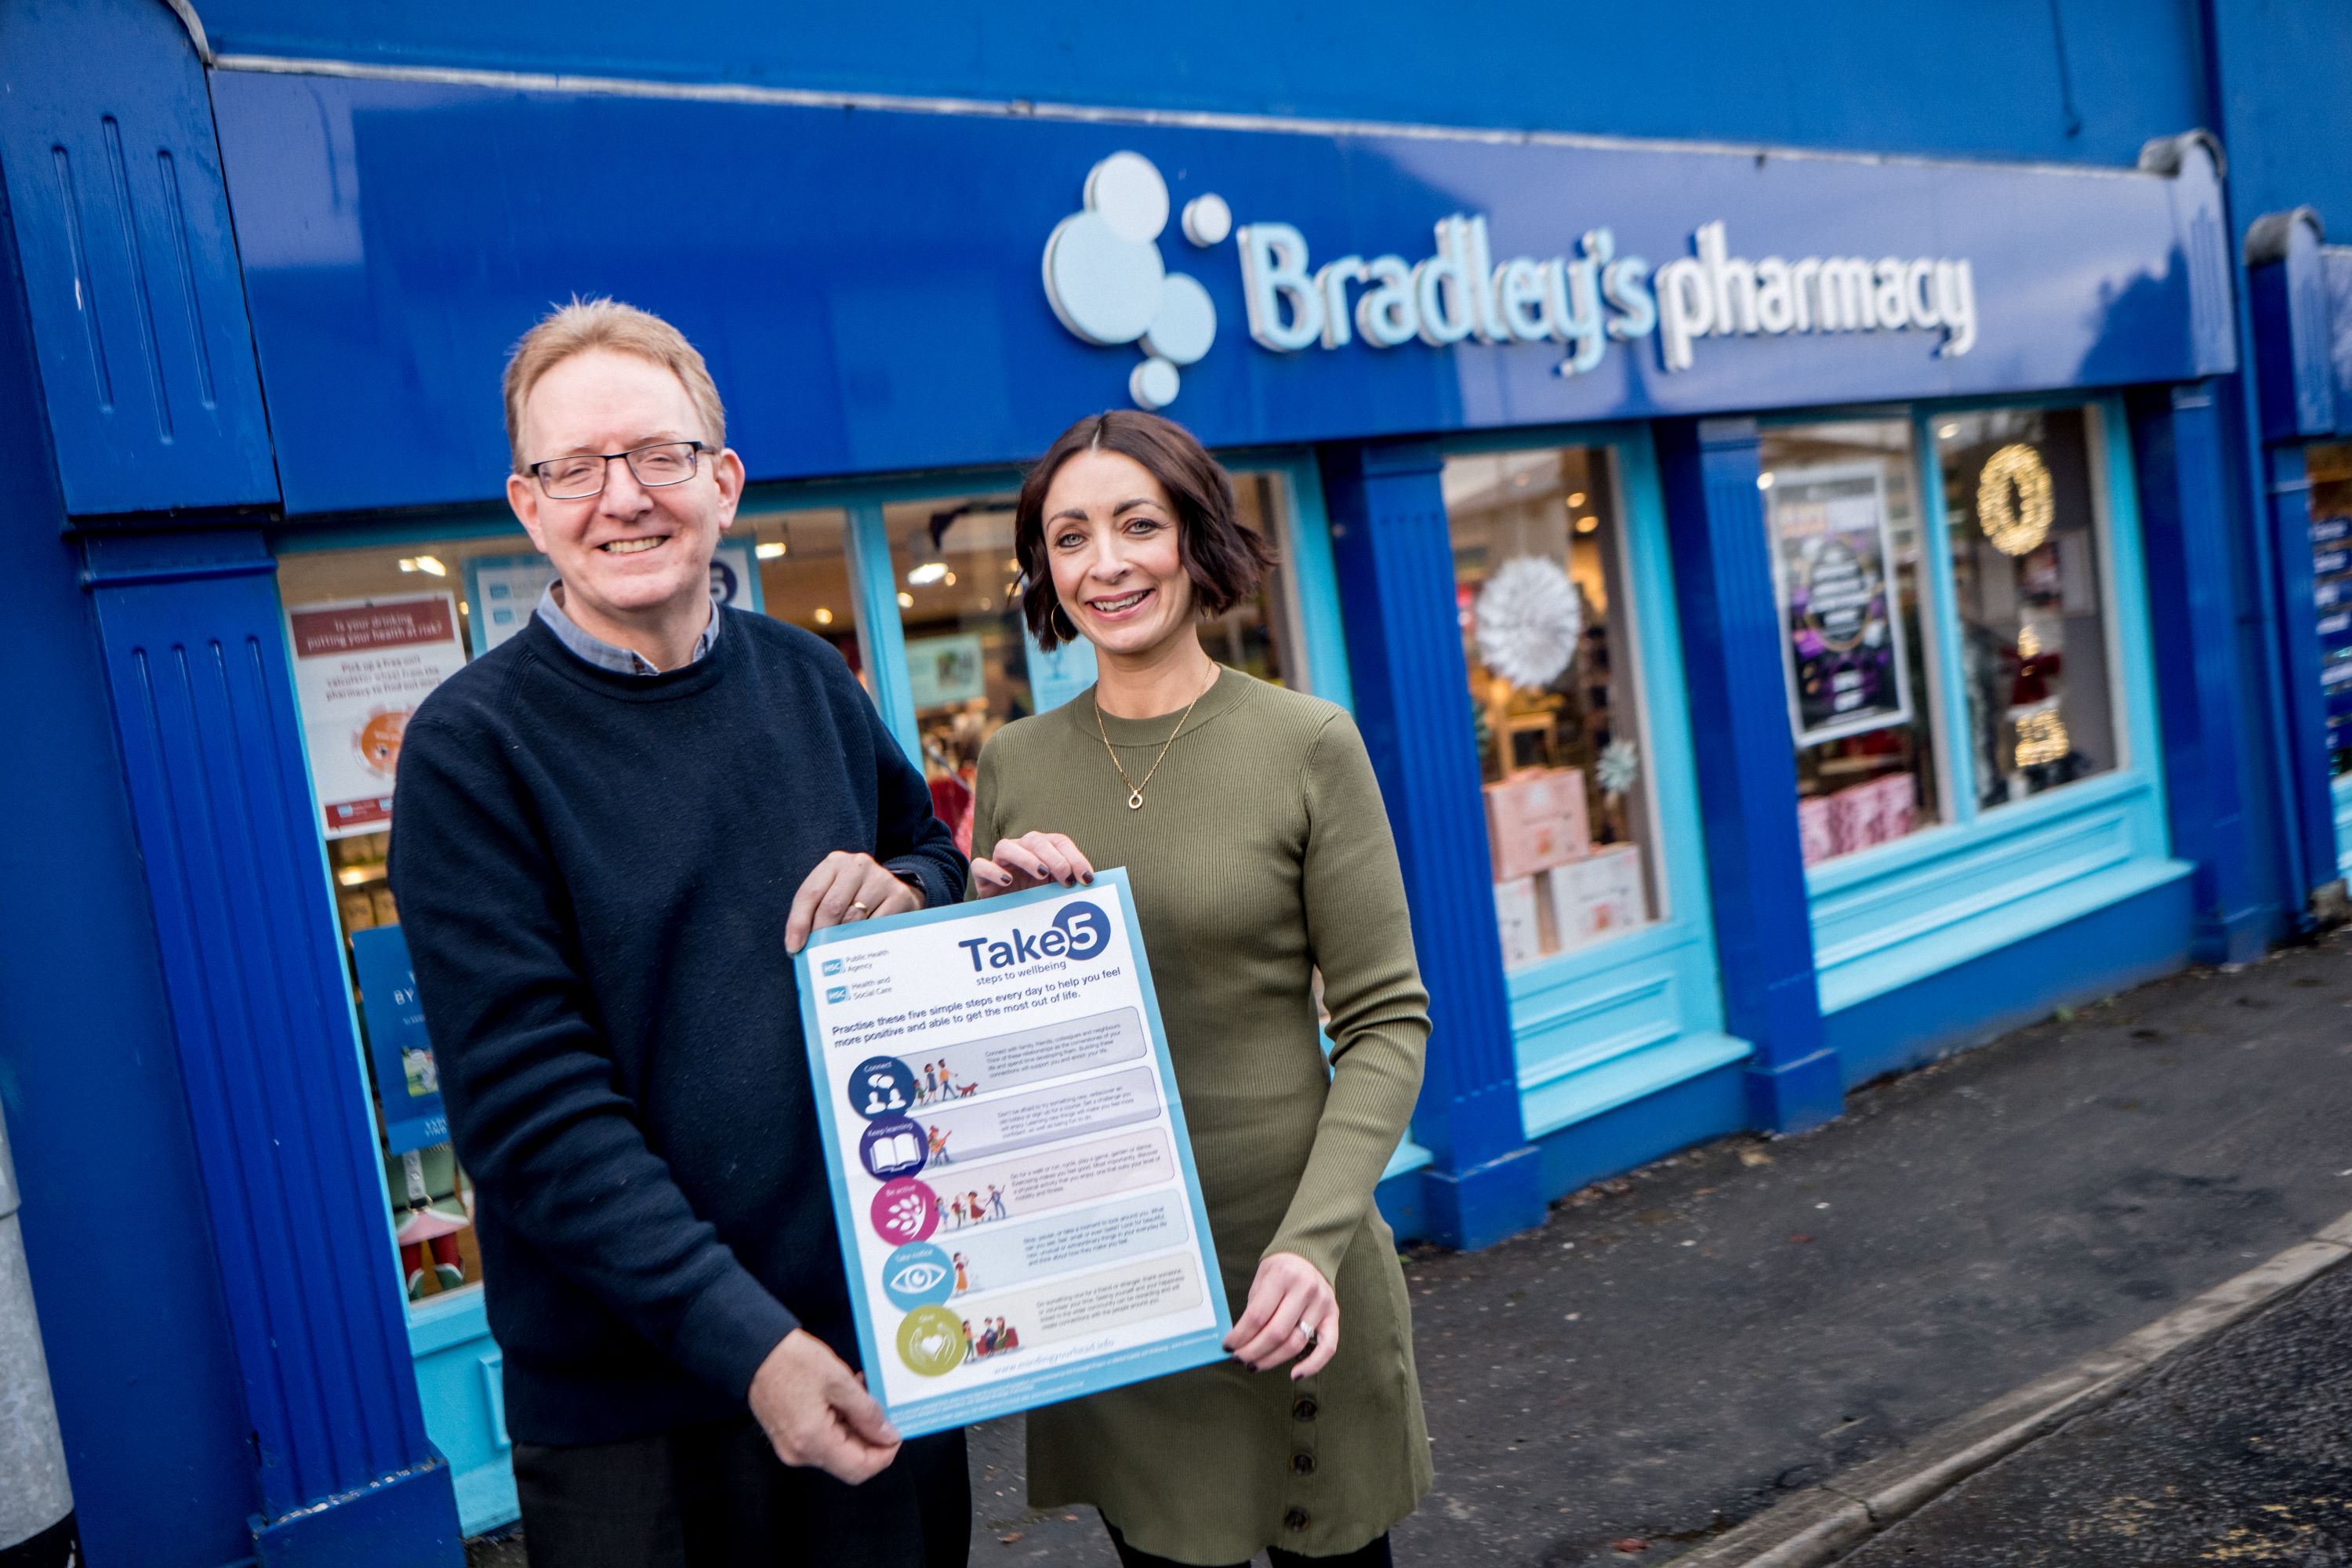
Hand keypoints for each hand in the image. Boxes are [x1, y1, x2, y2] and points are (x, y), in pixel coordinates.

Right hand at [748, 1329, 900, 1482]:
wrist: (754, 1350)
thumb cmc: (791, 1361)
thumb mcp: (839, 1382)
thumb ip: (867, 1412)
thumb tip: (887, 1434)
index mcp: (813, 1442)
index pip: (860, 1469)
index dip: (884, 1454)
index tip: (896, 1433)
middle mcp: (800, 1453)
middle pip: (849, 1462)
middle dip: (871, 1437)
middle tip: (881, 1408)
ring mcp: (792, 1447)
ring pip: (838, 1450)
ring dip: (856, 1426)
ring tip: (862, 1393)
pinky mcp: (789, 1436)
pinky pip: (823, 1440)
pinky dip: (840, 1423)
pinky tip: (845, 1398)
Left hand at [786, 852, 923, 951]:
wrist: (897, 892)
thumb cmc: (857, 898)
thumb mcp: (834, 894)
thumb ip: (815, 912)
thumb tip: (798, 946)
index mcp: (835, 862)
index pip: (810, 893)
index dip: (798, 922)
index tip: (794, 947)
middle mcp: (857, 865)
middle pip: (831, 906)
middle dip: (821, 934)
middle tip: (818, 954)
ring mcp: (880, 878)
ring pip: (854, 918)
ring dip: (843, 939)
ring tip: (838, 953)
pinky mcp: (899, 894)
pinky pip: (876, 925)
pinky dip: (866, 939)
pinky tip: (862, 945)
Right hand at [970, 832, 1094, 897]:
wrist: (1004, 917)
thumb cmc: (1035, 902)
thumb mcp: (1055, 894)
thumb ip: (1070, 887)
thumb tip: (1093, 887)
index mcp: (1042, 851)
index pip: (1059, 842)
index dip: (1075, 857)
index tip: (1087, 878)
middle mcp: (1021, 850)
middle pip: (1036, 840)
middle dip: (1054, 857)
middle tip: (1066, 878)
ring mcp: (1000, 862)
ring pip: (1006, 846)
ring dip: (1026, 857)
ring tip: (1041, 873)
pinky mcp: (981, 876)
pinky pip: (981, 865)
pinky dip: (993, 870)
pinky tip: (1008, 880)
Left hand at [1224, 1252, 1337, 1379]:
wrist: (1308, 1254)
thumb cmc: (1280, 1270)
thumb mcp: (1261, 1280)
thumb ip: (1253, 1309)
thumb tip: (1238, 1342)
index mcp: (1282, 1276)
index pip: (1257, 1316)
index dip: (1240, 1336)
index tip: (1228, 1346)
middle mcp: (1305, 1289)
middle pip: (1276, 1333)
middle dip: (1253, 1351)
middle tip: (1239, 1359)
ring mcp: (1322, 1303)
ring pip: (1296, 1343)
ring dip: (1272, 1360)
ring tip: (1255, 1365)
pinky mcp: (1334, 1315)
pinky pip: (1327, 1347)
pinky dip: (1312, 1365)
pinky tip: (1295, 1374)